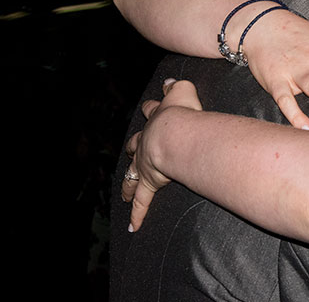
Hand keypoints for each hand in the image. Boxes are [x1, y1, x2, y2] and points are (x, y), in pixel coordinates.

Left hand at [122, 79, 202, 231]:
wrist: (174, 134)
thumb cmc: (183, 112)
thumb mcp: (183, 90)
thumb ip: (177, 86)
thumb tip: (170, 83)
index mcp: (157, 119)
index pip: (151, 111)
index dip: (151, 110)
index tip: (150, 107)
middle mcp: (146, 141)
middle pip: (135, 145)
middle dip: (133, 148)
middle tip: (130, 152)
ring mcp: (145, 163)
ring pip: (133, 175)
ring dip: (129, 183)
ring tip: (124, 192)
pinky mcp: (149, 182)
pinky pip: (142, 201)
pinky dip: (137, 213)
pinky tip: (133, 225)